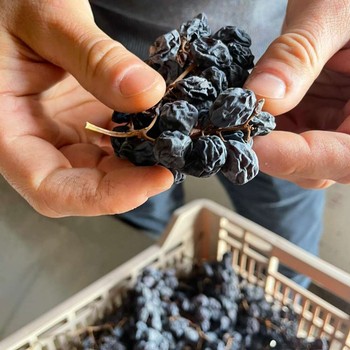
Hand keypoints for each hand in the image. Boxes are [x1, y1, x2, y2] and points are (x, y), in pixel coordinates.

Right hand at [0, 0, 171, 216]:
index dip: (103, 196)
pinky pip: (112, 144)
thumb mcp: (47, 19)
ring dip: (138, 165)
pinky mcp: (81, 122)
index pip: (50, 187)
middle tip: (172, 164)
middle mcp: (35, 141)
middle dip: (130, 182)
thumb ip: (94, 58)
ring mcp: (60, 132)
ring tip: (171, 146)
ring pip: (102, 168)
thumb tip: (147, 94)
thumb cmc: (8, 1)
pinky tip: (159, 128)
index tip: (152, 182)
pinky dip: (138, 141)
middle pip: (83, 185)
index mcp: (7, 129)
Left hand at [245, 0, 349, 188]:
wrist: (340, 0)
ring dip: (257, 142)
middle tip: (229, 133)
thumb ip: (299, 54)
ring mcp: (329, 123)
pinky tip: (237, 111)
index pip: (344, 158)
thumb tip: (261, 95)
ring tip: (228, 121)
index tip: (253, 145)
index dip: (296, 158)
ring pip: (292, 155)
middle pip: (314, 167)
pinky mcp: (308, 115)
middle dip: (270, 154)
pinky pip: (280, 134)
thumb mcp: (333, 12)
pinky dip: (256, 126)